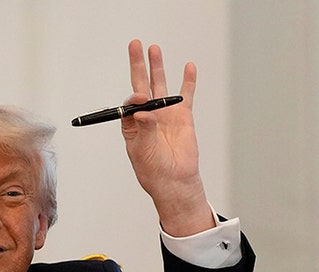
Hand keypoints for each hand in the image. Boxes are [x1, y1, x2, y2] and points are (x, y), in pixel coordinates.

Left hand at [121, 39, 213, 236]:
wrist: (175, 181)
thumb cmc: (153, 170)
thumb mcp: (144, 151)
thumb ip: (144, 129)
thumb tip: (143, 111)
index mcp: (131, 123)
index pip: (130, 103)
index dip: (134, 97)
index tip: (140, 99)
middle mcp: (146, 114)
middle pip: (141, 84)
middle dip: (138, 64)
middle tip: (135, 44)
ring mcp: (164, 113)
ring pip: (160, 85)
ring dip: (157, 66)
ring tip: (154, 48)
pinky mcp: (182, 117)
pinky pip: (185, 95)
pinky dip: (188, 81)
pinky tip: (188, 66)